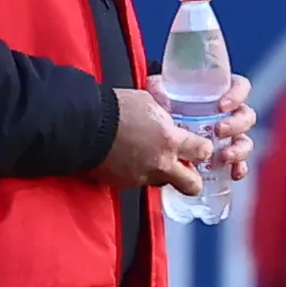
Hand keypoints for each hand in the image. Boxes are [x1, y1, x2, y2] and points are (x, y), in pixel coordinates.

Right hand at [95, 88, 210, 195]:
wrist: (82, 125)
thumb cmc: (113, 108)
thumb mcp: (146, 101)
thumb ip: (161, 112)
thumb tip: (165, 111)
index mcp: (169, 140)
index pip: (203, 152)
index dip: (204, 150)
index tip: (199, 147)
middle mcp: (160, 163)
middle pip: (192, 185)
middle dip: (193, 179)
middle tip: (185, 168)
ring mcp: (140, 176)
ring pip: (161, 183)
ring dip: (159, 174)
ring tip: (147, 159)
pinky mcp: (121, 183)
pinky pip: (135, 182)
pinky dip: (134, 173)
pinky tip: (124, 160)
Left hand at [150, 73, 256, 180]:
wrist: (156, 131)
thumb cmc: (165, 105)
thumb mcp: (161, 93)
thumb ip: (158, 90)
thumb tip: (159, 94)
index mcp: (221, 93)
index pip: (240, 87)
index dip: (237, 94)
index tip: (222, 106)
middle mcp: (229, 114)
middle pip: (246, 116)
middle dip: (236, 124)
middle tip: (218, 130)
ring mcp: (230, 136)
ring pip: (245, 141)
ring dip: (240, 149)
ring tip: (224, 156)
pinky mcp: (226, 155)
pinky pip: (240, 162)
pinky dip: (240, 168)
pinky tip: (233, 173)